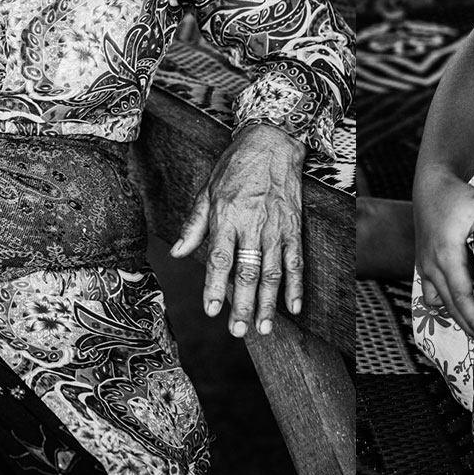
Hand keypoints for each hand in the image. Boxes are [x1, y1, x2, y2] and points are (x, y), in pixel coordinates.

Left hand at [171, 124, 305, 337]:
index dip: (215, 286)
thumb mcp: (207, 191)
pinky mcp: (294, 228)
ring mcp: (277, 228)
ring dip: (269, 304)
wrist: (272, 143)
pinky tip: (294, 307)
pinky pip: (296, 261)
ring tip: (263, 328)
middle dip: (243, 306)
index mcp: (227, 217)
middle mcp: (253, 226)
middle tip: (238, 331)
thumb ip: (194, 225)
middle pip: (248, 273)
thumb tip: (177, 252)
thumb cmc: (236, 167)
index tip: (211, 310)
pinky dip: (296, 286)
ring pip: (273, 273)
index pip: (220, 259)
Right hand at [413, 172, 473, 343]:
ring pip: (441, 303)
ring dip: (459, 319)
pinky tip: (464, 310)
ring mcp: (426, 268)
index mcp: (446, 254)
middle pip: (451, 306)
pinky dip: (447, 305)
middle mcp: (433, 265)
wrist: (428, 187)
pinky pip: (433, 295)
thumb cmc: (454, 194)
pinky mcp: (424, 267)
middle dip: (470, 327)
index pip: (461, 294)